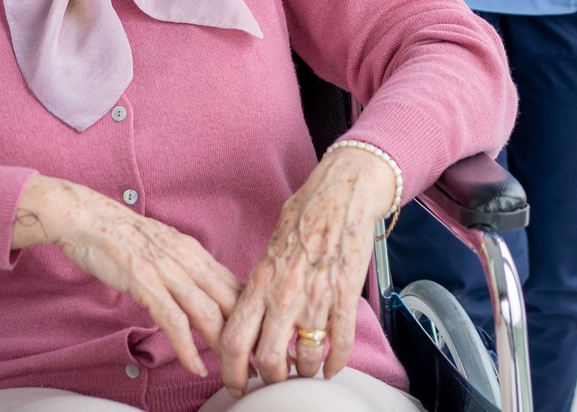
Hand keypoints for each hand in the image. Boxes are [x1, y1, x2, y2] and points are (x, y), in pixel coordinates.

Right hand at [12, 175, 241, 378]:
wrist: (88, 218)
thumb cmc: (122, 236)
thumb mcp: (165, 250)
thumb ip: (185, 273)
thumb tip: (203, 299)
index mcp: (195, 252)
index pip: (235, 284)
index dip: (251, 312)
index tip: (261, 336)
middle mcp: (188, 259)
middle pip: (229, 299)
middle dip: (245, 332)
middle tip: (255, 360)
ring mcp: (167, 271)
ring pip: (207, 312)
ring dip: (222, 345)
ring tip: (233, 370)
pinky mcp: (145, 283)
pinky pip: (173, 320)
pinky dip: (187, 348)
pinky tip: (196, 365)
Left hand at [217, 146, 399, 392]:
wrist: (341, 193)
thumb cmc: (305, 214)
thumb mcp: (269, 248)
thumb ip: (260, 284)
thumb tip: (251, 311)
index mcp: (261, 282)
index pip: (234, 339)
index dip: (231, 371)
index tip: (236, 382)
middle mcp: (285, 295)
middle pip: (269, 359)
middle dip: (271, 379)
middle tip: (274, 381)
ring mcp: (316, 297)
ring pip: (307, 356)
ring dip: (306, 371)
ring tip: (306, 371)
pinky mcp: (345, 295)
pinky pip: (341, 341)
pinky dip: (337, 362)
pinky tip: (334, 368)